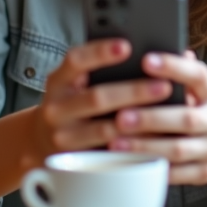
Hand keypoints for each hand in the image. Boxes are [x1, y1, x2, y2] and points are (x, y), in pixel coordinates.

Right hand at [26, 39, 173, 166]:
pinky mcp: (77, 161)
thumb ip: (99, 66)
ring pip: (104, 130)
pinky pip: (109, 155)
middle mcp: (56, 108)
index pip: (75, 60)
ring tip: (165, 113)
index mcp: (58, 81)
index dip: (100, 52)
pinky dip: (133, 147)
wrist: (42, 141)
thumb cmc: (72, 102)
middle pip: (96, 98)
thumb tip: (148, 51)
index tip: (127, 46)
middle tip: (164, 84)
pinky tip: (155, 140)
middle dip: (133, 91)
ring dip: (136, 122)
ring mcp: (64, 137)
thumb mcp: (75, 81)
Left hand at [109, 51, 206, 185]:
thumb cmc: (200, 108)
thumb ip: (176, 72)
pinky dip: (153, 168)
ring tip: (116, 141)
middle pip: (187, 119)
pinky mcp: (206, 173)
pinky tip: (129, 162)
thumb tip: (146, 48)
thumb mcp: (195, 88)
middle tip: (120, 116)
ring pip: (179, 150)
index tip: (145, 60)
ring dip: (146, 146)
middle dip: (151, 118)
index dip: (173, 67)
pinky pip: (178, 174)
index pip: (197, 75)